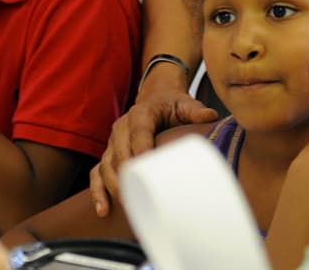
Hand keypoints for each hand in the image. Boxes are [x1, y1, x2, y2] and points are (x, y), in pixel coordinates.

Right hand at [89, 91, 217, 216]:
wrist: (156, 99)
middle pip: (119, 151)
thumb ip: (196, 110)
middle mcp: (122, 126)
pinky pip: (97, 172)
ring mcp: (114, 141)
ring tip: (123, 205)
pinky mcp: (110, 154)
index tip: (145, 165)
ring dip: (111, 185)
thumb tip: (211, 116)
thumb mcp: (184, 103)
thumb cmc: (171, 105)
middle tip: (135, 195)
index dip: (140, 148)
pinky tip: (103, 210)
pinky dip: (97, 190)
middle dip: (125, 174)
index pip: (139, 131)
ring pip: (106, 164)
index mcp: (141, 113)